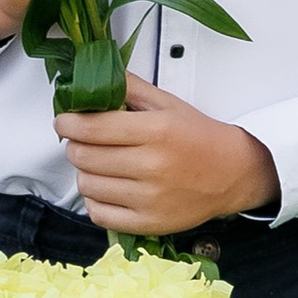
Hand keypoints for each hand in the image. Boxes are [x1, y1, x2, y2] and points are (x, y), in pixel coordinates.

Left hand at [56, 75, 277, 239]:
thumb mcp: (167, 104)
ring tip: (99, 164)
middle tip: (83, 141)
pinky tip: (106, 189)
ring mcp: (149, 198)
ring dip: (85, 173)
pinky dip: (95, 201)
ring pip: (87, 186)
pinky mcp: (148, 223)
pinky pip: (99, 215)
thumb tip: (95, 74)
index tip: (64, 121)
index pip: (91, 127)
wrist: (233, 174)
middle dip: (74, 145)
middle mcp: (152, 166)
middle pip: (84, 156)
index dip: (68, 123)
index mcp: (156, 131)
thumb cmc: (199, 137)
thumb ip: (130, 88)